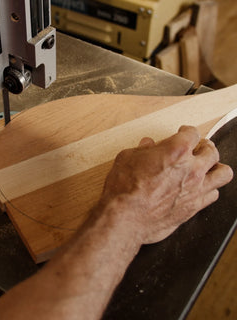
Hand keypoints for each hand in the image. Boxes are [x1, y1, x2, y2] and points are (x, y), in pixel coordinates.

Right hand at [101, 125, 232, 243]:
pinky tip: (200, 187)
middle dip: (204, 146)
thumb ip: (142, 150)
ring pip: (223, 173)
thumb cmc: (125, 188)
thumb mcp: (127, 158)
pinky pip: (213, 195)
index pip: (192, 133)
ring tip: (207, 166)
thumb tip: (147, 146)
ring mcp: (196, 189)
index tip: (183, 133)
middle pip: (211, 151)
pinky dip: (209, 189)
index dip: (186, 131)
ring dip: (215, 167)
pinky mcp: (194, 207)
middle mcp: (191, 169)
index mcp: (176, 151)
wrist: (125, 216)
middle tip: (197, 148)